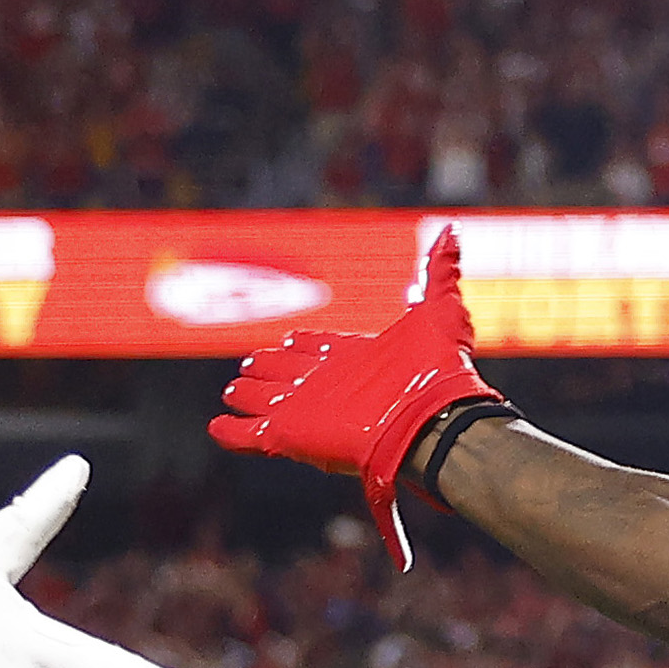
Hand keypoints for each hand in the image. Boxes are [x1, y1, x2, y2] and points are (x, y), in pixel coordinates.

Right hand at [209, 226, 505, 541]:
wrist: (433, 416)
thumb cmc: (438, 369)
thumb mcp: (442, 311)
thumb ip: (441, 271)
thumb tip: (451, 232)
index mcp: (356, 358)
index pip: (322, 348)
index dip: (306, 344)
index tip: (291, 338)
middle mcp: (328, 384)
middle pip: (290, 373)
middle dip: (270, 367)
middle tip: (250, 363)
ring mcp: (306, 411)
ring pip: (265, 399)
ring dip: (249, 393)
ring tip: (234, 389)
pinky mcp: (290, 435)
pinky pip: (250, 434)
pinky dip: (231, 430)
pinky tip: (217, 426)